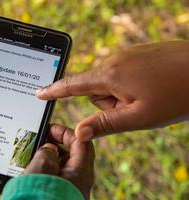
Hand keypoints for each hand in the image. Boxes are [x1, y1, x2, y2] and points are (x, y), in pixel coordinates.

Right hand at [24, 124, 94, 199]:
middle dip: (57, 143)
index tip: (50, 128)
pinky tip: (34, 166)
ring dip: (51, 155)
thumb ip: (47, 152)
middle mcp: (79, 180)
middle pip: (73, 153)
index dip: (66, 132)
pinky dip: (48, 168)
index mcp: (80, 172)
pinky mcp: (61, 194)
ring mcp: (71, 188)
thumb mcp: (42, 168)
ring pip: (64, 165)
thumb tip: (49, 149)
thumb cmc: (40, 197)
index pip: (81, 142)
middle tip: (41, 139)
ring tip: (34, 151)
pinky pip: (57, 176)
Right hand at [36, 41, 188, 140]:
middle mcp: (113, 60)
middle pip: (95, 88)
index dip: (54, 91)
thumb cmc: (175, 95)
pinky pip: (122, 72)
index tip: (39, 93)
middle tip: (133, 107)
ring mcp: (126, 54)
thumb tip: (79, 132)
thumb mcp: (138, 117)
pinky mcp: (136, 53)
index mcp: (109, 76)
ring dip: (120, 93)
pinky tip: (150, 86)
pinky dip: (129, 83)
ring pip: (110, 81)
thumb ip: (105, 124)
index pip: (72, 85)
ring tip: (146, 96)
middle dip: (107, 101)